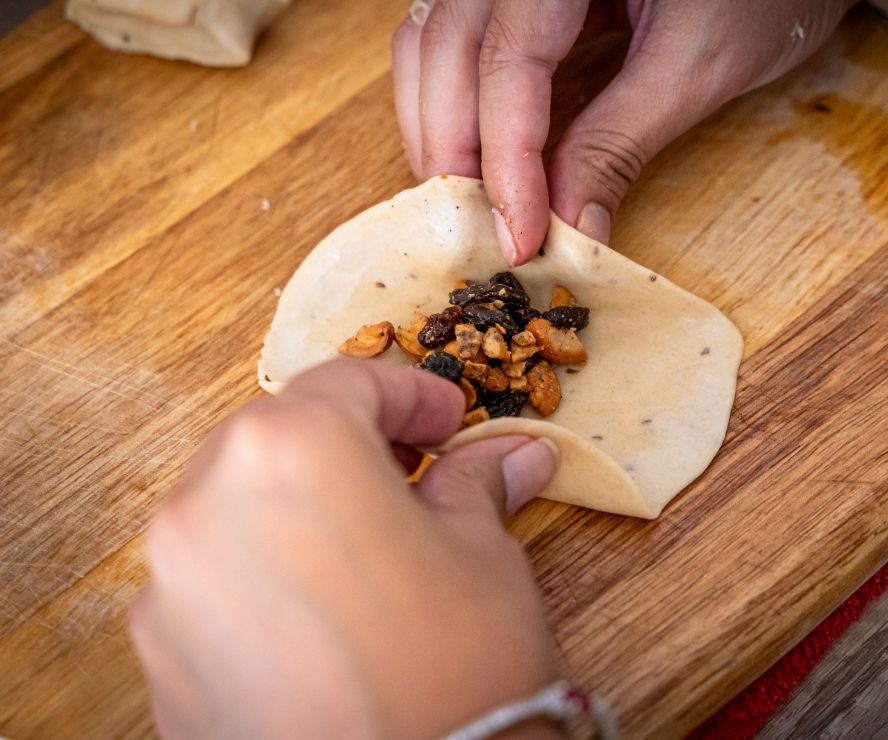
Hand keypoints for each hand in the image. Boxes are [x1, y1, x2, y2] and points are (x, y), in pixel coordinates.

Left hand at [129, 359, 560, 738]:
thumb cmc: (458, 674)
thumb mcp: (485, 556)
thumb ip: (477, 486)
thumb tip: (509, 456)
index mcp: (294, 449)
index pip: (349, 382)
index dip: (412, 395)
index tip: (449, 422)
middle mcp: (207, 501)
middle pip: (279, 435)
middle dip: (351, 447)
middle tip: (415, 476)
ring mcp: (171, 583)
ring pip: (236, 506)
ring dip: (300, 508)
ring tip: (368, 548)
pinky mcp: (160, 655)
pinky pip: (212, 581)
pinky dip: (262, 574)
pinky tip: (323, 612)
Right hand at [393, 0, 852, 263]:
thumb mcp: (698, 65)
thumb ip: (620, 143)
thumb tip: (566, 224)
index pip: (508, 60)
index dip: (506, 159)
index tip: (517, 237)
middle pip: (446, 46)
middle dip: (452, 147)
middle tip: (478, 231)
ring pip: (432, 38)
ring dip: (437, 121)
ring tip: (466, 197)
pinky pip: (455, 34)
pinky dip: (452, 94)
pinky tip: (471, 147)